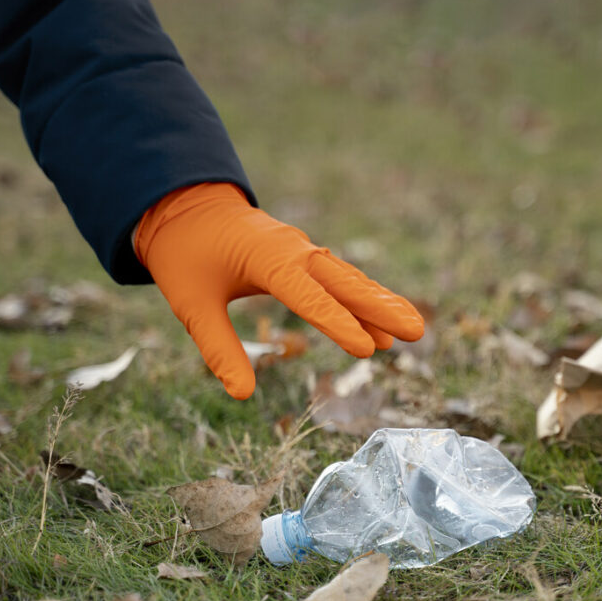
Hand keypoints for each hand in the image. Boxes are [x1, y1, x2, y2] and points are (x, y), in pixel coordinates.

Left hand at [135, 182, 424, 398]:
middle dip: (381, 308)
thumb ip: (217, 347)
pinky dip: (362, 299)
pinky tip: (381, 326)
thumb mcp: (191, 302)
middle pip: (344, 282)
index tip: (365, 349)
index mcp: (266, 258)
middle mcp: (293, 251)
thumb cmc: (185, 253)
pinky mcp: (303, 257)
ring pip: (348, 280)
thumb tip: (241, 394)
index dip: (336, 323)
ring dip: (380, 303)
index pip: (307, 296)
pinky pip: (339, 280)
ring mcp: (302, 251)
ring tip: (413, 330)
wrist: (185, 206)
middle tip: (416, 332)